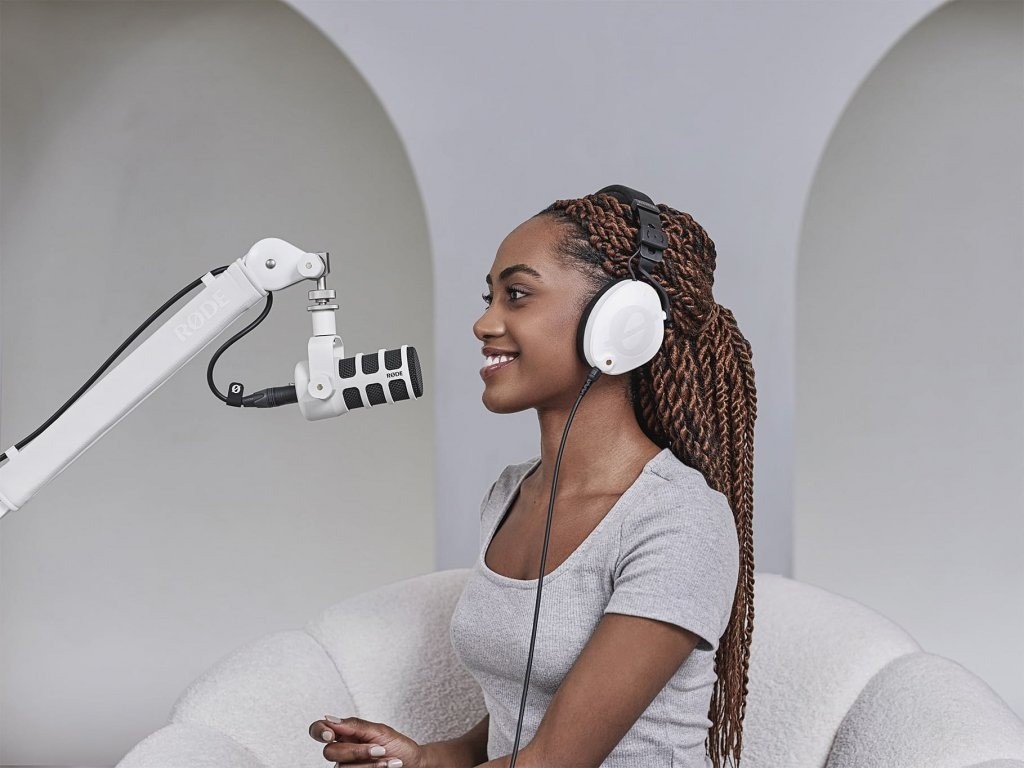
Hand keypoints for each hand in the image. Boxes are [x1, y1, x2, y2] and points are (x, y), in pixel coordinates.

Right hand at [309, 714, 425, 767]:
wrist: (414, 763)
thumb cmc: (398, 746)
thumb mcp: (380, 731)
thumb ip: (354, 725)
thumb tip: (330, 719)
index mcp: (345, 733)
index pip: (319, 730)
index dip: (319, 731)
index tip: (330, 734)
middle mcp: (342, 751)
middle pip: (329, 752)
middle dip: (356, 751)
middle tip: (379, 749)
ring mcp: (347, 766)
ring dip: (369, 765)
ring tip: (389, 760)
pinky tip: (387, 766)